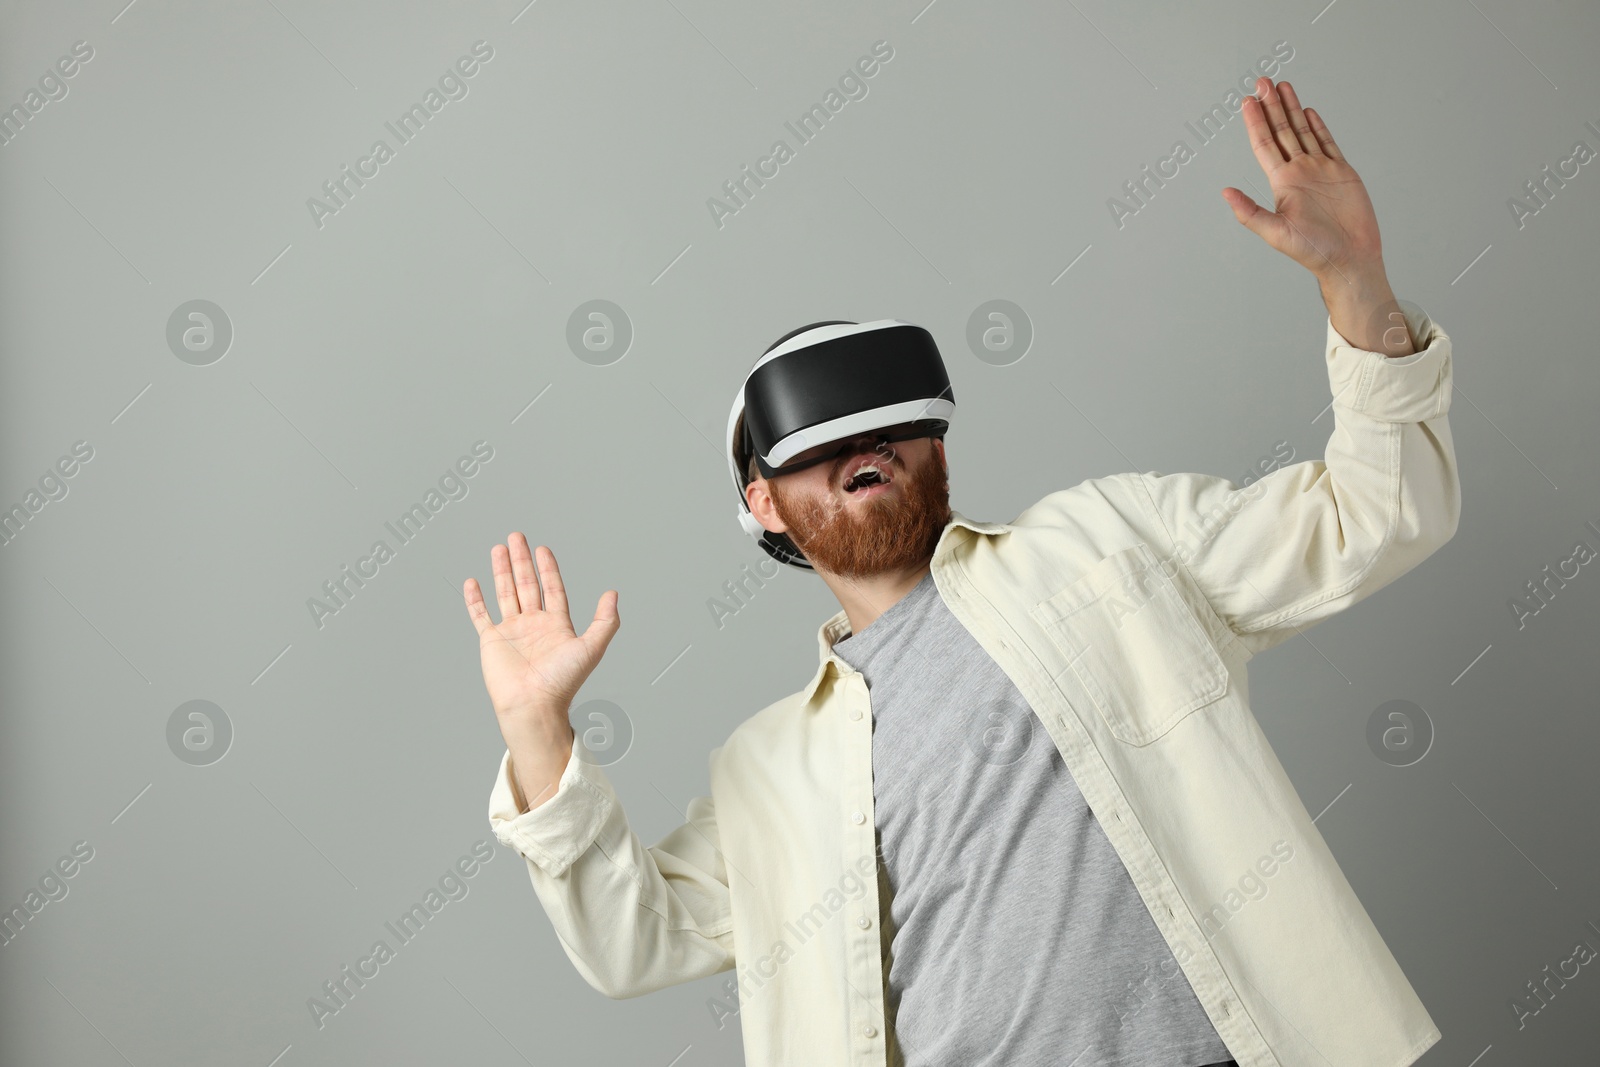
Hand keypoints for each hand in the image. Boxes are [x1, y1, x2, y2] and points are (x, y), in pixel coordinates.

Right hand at [462, 534, 618, 732]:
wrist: (533, 704)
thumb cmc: (562, 682)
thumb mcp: (592, 648)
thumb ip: (606, 621)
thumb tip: (613, 593)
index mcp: (556, 625)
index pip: (552, 588)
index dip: (548, 568)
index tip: (542, 549)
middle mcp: (533, 625)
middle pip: (527, 584)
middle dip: (522, 560)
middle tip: (516, 536)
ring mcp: (511, 632)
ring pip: (505, 593)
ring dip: (502, 571)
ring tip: (498, 548)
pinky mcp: (491, 640)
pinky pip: (481, 615)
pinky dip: (475, 599)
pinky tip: (473, 582)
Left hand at [1222, 77, 1383, 283]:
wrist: (1350, 257)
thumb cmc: (1313, 251)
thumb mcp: (1276, 232)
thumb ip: (1250, 212)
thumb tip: (1225, 192)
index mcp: (1282, 183)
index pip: (1264, 145)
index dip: (1255, 122)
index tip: (1247, 101)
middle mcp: (1298, 172)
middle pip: (1281, 131)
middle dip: (1271, 106)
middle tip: (1262, 81)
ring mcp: (1320, 170)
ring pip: (1303, 132)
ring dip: (1291, 109)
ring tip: (1282, 86)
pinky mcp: (1341, 172)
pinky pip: (1327, 142)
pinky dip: (1317, 126)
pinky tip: (1307, 111)